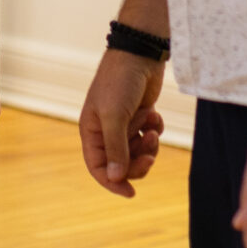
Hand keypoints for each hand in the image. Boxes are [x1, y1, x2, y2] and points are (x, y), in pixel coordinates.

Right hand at [78, 51, 165, 196]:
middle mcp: (106, 130)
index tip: (131, 193)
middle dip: (137, 162)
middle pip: (121, 164)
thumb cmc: (119, 82)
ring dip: (149, 145)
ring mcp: (125, 124)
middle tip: (150, 155)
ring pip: (138, 152)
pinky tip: (155, 114)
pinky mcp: (141, 117)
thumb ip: (116, 148)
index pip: (98, 167)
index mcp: (91, 131)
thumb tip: (116, 178)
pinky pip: (150, 137)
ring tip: (153, 128)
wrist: (140, 54)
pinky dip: (155, 129)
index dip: (112, 183)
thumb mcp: (115, 117)